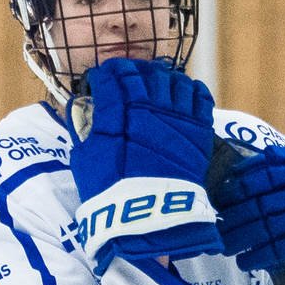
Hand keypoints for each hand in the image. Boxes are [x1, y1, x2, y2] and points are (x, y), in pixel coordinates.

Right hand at [66, 58, 222, 273]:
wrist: (150, 213)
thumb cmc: (110, 189)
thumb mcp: (85, 158)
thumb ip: (88, 130)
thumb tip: (88, 113)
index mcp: (117, 110)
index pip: (111, 76)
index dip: (104, 74)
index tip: (101, 79)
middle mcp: (148, 105)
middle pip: (142, 72)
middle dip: (131, 71)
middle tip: (127, 78)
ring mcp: (177, 115)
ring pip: (173, 79)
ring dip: (162, 78)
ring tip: (156, 84)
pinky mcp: (199, 128)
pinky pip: (200, 95)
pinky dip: (190, 90)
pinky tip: (182, 95)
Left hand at [212, 144, 284, 274]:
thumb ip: (276, 157)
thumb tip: (244, 167)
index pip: (257, 181)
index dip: (235, 192)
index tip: (221, 201)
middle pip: (258, 207)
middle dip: (233, 220)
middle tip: (217, 228)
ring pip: (266, 230)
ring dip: (241, 241)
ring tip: (226, 248)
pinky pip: (281, 250)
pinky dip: (260, 258)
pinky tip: (245, 262)